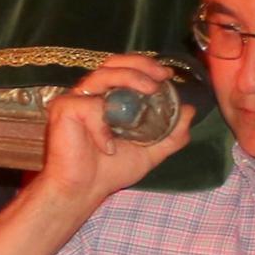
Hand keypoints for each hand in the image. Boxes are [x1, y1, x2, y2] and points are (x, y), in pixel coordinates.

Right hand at [38, 57, 182, 211]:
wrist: (83, 191)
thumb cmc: (110, 171)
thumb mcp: (150, 152)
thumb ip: (171, 134)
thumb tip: (190, 111)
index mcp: (108, 98)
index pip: (125, 69)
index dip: (146, 66)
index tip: (167, 75)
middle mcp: (91, 94)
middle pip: (113, 63)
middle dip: (140, 64)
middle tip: (160, 76)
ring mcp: (76, 100)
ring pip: (103, 75)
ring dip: (129, 78)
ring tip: (150, 90)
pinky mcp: (64, 109)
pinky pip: (89, 107)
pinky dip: (102, 126)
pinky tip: (107, 147)